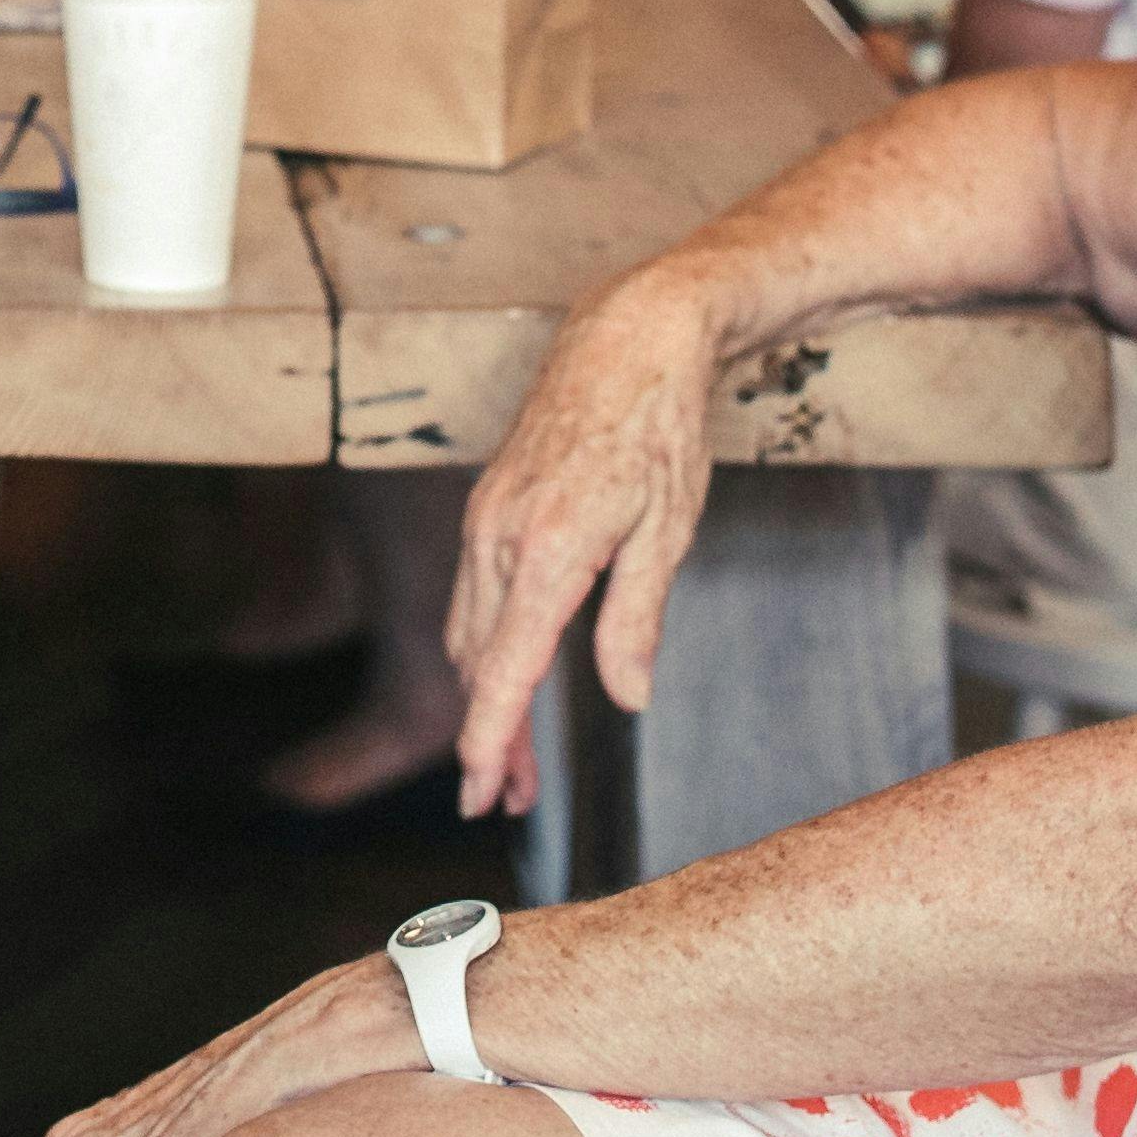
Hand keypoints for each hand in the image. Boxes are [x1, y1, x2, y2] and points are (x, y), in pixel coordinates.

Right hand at [444, 261, 733, 814]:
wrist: (629, 335)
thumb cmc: (659, 428)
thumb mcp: (667, 531)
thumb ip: (636, 621)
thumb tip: (626, 699)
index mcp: (547, 549)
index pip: (504, 670)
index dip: (489, 742)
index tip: (480, 795)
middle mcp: (498, 536)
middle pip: (477, 663)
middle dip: (491, 738)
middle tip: (514, 802)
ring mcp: (484, 517)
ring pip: (469, 632)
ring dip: (486, 697)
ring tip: (517, 758)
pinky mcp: (488, 505)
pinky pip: (474, 595)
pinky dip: (486, 648)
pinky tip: (513, 672)